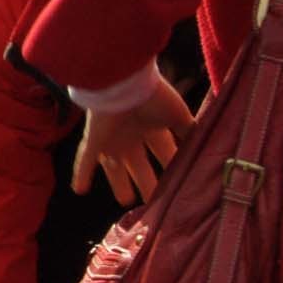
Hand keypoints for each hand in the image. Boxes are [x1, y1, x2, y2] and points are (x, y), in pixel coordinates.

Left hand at [71, 73, 199, 204]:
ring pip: (114, 166)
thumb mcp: (178, 115)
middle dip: (146, 181)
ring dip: (118, 183)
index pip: (164, 151)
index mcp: (152, 127)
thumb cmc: (153, 95)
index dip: (171, 167)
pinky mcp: (94, 139)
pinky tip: (79, 190)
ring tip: (125, 201)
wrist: (125, 81)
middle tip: (152, 201)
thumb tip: (202, 148)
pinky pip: (84, 159)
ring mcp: (111, 139)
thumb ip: (189, 132)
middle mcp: (132, 135)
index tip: (179, 185)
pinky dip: (81, 174)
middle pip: (139, 164)